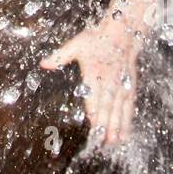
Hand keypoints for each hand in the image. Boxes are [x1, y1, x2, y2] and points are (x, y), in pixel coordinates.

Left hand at [41, 18, 142, 144]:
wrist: (121, 32)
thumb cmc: (96, 39)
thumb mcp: (76, 44)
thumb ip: (60, 56)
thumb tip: (43, 63)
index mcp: (95, 71)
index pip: (94, 94)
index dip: (94, 109)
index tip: (93, 124)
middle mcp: (109, 79)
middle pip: (108, 105)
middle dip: (106, 123)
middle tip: (104, 139)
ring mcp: (121, 84)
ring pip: (120, 108)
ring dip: (118, 125)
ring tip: (115, 140)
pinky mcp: (129, 86)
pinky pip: (129, 106)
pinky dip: (128, 120)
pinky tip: (125, 132)